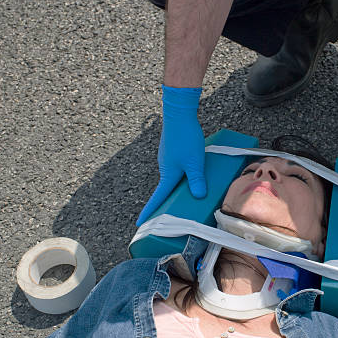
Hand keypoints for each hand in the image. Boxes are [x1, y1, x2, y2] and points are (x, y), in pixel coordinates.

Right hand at [136, 85, 206, 226]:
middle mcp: (165, 168)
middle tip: (168, 215)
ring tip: (188, 196)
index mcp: (167, 174)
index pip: (157, 198)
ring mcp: (168, 160)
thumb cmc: (185, 138)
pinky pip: (177, 169)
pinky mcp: (173, 152)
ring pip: (173, 178)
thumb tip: (198, 197)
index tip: (140, 223)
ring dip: (178, 188)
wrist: (178, 114)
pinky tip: (192, 174)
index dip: (149, 212)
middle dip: (167, 202)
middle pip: (166, 190)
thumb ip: (196, 180)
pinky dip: (182, 176)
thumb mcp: (194, 162)